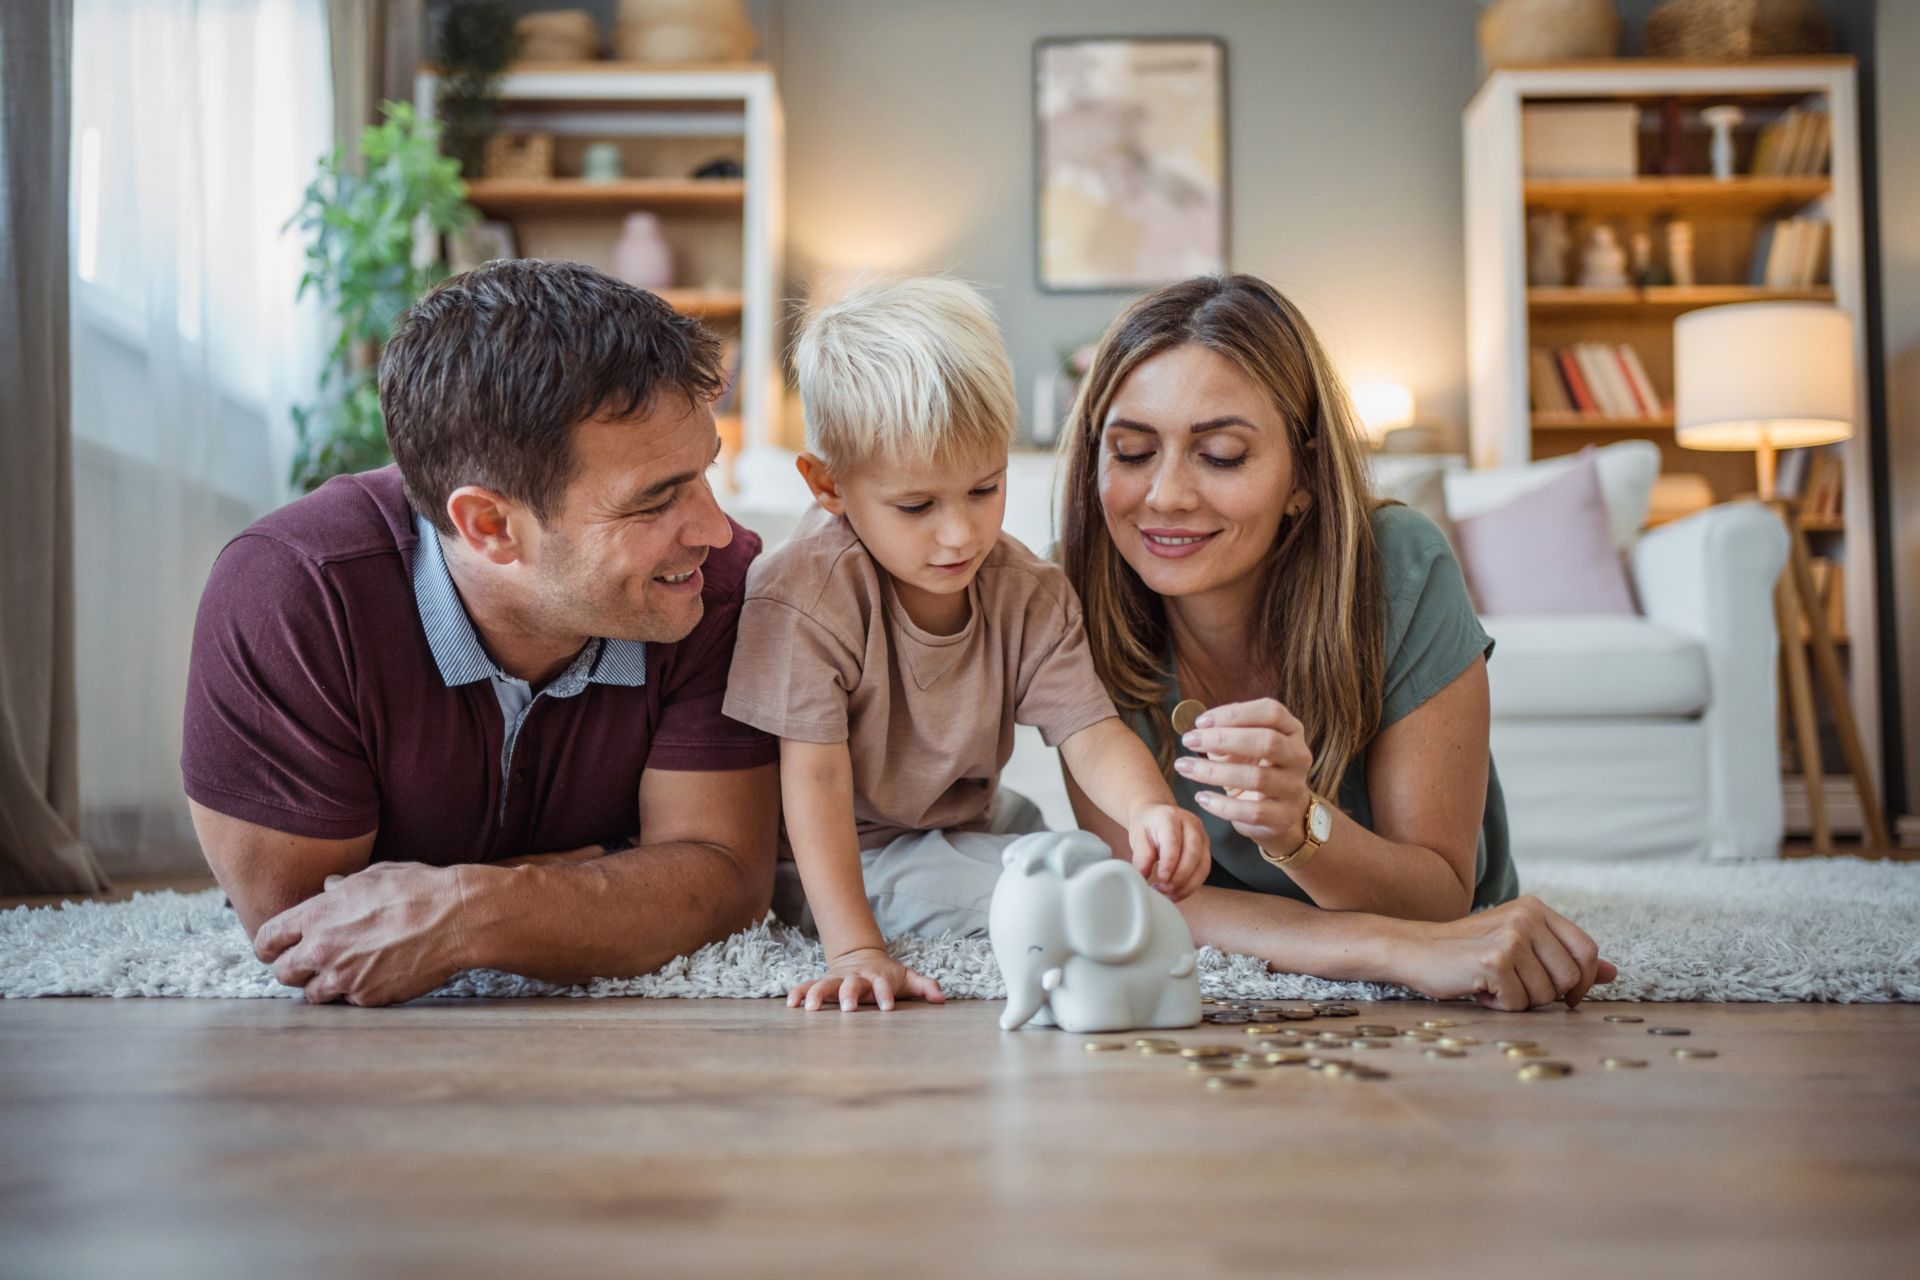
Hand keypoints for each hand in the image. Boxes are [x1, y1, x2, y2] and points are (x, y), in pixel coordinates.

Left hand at [252, 862, 470, 1005]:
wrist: (456, 919)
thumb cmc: (419, 890)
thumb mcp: (374, 876)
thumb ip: (343, 887)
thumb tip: (329, 888)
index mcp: (318, 915)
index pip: (268, 938)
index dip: (268, 946)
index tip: (273, 950)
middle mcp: (323, 949)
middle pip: (283, 972)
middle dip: (294, 968)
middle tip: (311, 963)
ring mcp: (344, 977)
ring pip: (313, 994)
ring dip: (324, 984)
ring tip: (346, 972)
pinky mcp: (368, 998)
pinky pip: (349, 1002)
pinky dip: (357, 992)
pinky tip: (376, 975)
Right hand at [787, 946, 944, 1011]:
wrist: (862, 956)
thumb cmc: (888, 975)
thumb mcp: (907, 978)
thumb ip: (925, 986)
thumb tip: (941, 999)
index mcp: (877, 977)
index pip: (883, 986)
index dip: (885, 995)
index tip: (887, 1007)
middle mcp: (856, 978)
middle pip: (852, 984)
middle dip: (850, 995)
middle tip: (849, 1008)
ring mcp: (838, 980)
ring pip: (827, 984)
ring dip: (819, 995)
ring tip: (810, 1009)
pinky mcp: (824, 983)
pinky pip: (809, 986)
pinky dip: (800, 993)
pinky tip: (791, 1004)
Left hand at [1126, 802, 1210, 899]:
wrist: (1158, 815)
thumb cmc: (1148, 825)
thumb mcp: (1138, 835)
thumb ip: (1141, 855)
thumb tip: (1143, 875)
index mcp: (1171, 817)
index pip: (1173, 842)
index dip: (1169, 863)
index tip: (1161, 879)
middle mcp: (1191, 825)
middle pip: (1192, 854)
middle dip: (1179, 878)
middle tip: (1163, 890)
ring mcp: (1202, 837)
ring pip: (1202, 866)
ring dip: (1187, 885)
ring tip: (1169, 895)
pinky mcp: (1206, 850)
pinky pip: (1203, 872)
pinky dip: (1191, 886)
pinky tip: (1177, 892)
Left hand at [1171, 698, 1315, 858]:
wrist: (1281, 813)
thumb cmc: (1256, 769)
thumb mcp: (1244, 747)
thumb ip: (1226, 734)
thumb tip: (1198, 730)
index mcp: (1291, 730)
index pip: (1270, 712)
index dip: (1234, 713)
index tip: (1200, 722)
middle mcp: (1298, 756)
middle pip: (1266, 741)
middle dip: (1223, 740)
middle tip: (1189, 741)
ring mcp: (1294, 788)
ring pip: (1256, 777)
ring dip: (1214, 772)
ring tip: (1184, 767)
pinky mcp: (1283, 817)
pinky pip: (1252, 812)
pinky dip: (1222, 805)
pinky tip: (1202, 798)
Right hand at [1389, 896, 1617, 1010]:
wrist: (1415, 950)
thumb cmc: (1468, 953)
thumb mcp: (1520, 948)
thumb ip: (1564, 957)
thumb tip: (1611, 972)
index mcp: (1536, 908)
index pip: (1587, 949)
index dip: (1582, 981)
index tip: (1566, 996)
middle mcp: (1527, 917)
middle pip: (1570, 977)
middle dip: (1545, 994)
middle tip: (1512, 984)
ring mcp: (1511, 937)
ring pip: (1545, 995)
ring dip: (1519, 1001)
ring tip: (1492, 984)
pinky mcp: (1495, 960)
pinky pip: (1519, 1002)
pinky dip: (1499, 1005)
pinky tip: (1479, 988)